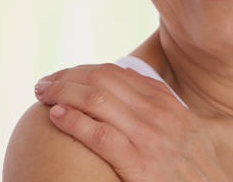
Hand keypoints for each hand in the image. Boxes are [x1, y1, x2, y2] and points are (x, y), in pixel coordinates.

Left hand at [34, 63, 228, 181]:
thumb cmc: (190, 159)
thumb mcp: (180, 121)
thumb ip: (156, 99)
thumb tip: (127, 77)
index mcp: (162, 100)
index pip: (114, 73)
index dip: (82, 70)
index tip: (63, 75)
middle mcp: (154, 112)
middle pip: (102, 81)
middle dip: (67, 78)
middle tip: (43, 84)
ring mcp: (147, 136)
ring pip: (97, 101)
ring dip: (63, 93)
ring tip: (42, 95)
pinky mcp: (138, 162)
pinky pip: (100, 136)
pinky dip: (75, 122)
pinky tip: (56, 116)